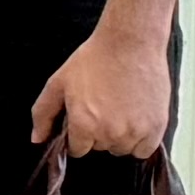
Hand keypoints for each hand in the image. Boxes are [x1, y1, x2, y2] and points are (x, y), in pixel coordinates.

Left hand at [34, 22, 177, 163]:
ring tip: (120, 110)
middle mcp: (110, 133)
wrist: (130, 44)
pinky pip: (145, 150)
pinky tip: (135, 119)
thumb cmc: (94, 60)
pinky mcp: (156, 127)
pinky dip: (140, 140)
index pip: (78, 150)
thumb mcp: (58, 83)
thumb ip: (43, 114)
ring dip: (119, 137)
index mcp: (84, 124)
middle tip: (103, 107)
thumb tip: (37, 139)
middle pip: (100, 148)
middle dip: (98, 133)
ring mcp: (135, 132)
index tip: (84, 118)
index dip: (78, 135)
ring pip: (122, 149)